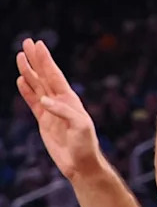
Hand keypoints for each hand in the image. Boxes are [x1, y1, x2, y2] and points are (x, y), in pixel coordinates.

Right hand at [16, 39, 101, 180]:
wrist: (81, 164)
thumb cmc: (85, 145)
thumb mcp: (80, 127)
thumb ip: (63, 112)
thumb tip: (44, 100)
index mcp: (70, 99)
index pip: (54, 75)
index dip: (46, 60)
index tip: (38, 45)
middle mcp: (60, 101)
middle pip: (44, 76)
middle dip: (36, 59)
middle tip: (27, 42)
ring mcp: (51, 110)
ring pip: (37, 86)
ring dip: (28, 71)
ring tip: (20, 56)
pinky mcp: (44, 121)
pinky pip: (32, 102)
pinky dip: (26, 91)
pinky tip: (21, 80)